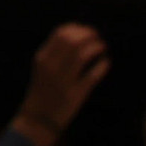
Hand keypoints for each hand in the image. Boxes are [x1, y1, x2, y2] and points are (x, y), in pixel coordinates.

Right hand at [9, 24, 108, 145]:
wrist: (39, 117)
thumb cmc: (43, 89)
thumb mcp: (42, 67)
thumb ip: (54, 52)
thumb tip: (75, 35)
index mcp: (42, 57)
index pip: (60, 33)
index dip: (76, 27)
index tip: (85, 29)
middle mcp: (51, 66)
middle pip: (72, 40)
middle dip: (87, 34)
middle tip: (97, 35)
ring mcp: (64, 80)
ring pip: (82, 55)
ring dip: (95, 47)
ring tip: (102, 46)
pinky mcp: (76, 93)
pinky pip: (93, 75)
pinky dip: (102, 65)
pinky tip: (106, 62)